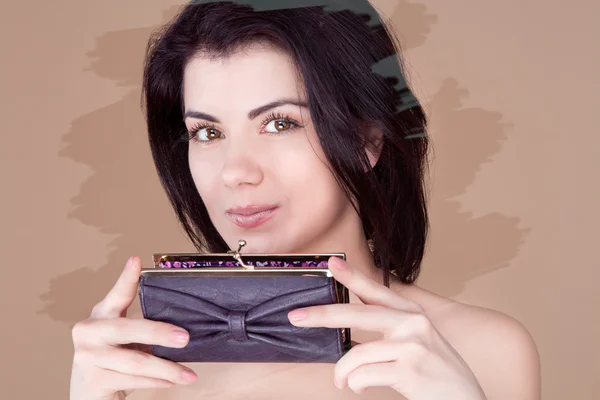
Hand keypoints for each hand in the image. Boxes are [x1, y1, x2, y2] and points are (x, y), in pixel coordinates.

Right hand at [69, 256, 198, 399]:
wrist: (87, 392)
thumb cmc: (113, 358)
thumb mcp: (124, 337)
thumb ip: (142, 327)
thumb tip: (181, 329)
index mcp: (101, 314)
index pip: (117, 294)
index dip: (127, 278)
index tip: (136, 261)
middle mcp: (89, 332)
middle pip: (129, 330)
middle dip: (160, 334)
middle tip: (185, 338)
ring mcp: (88, 357)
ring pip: (136, 361)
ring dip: (167, 368)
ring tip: (189, 374)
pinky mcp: (94, 380)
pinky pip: (133, 380)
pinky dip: (156, 381)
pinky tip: (171, 381)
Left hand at [287, 256, 486, 398]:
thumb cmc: (436, 374)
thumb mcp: (416, 343)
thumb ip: (386, 333)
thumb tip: (345, 333)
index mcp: (412, 314)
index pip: (377, 291)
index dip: (352, 276)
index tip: (330, 263)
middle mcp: (413, 323)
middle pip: (357, 314)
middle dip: (322, 316)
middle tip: (296, 317)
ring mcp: (413, 345)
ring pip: (356, 354)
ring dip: (342, 373)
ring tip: (342, 381)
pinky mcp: (410, 369)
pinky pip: (364, 375)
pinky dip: (355, 384)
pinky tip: (360, 387)